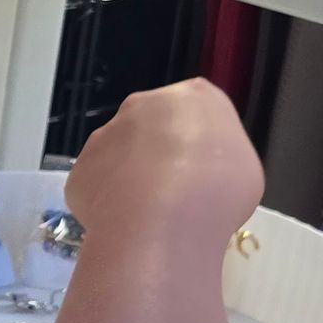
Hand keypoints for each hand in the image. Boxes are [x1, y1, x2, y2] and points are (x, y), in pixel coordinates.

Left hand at [64, 79, 262, 250]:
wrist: (164, 218)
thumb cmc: (220, 188)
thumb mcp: (244, 168)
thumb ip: (219, 159)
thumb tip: (199, 174)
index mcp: (193, 96)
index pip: (194, 113)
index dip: (196, 148)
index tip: (202, 175)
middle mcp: (142, 105)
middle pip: (150, 130)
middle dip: (158, 159)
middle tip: (173, 197)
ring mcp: (104, 136)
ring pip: (118, 158)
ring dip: (129, 181)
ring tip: (148, 217)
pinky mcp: (79, 170)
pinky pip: (96, 188)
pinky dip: (107, 206)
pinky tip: (124, 226)